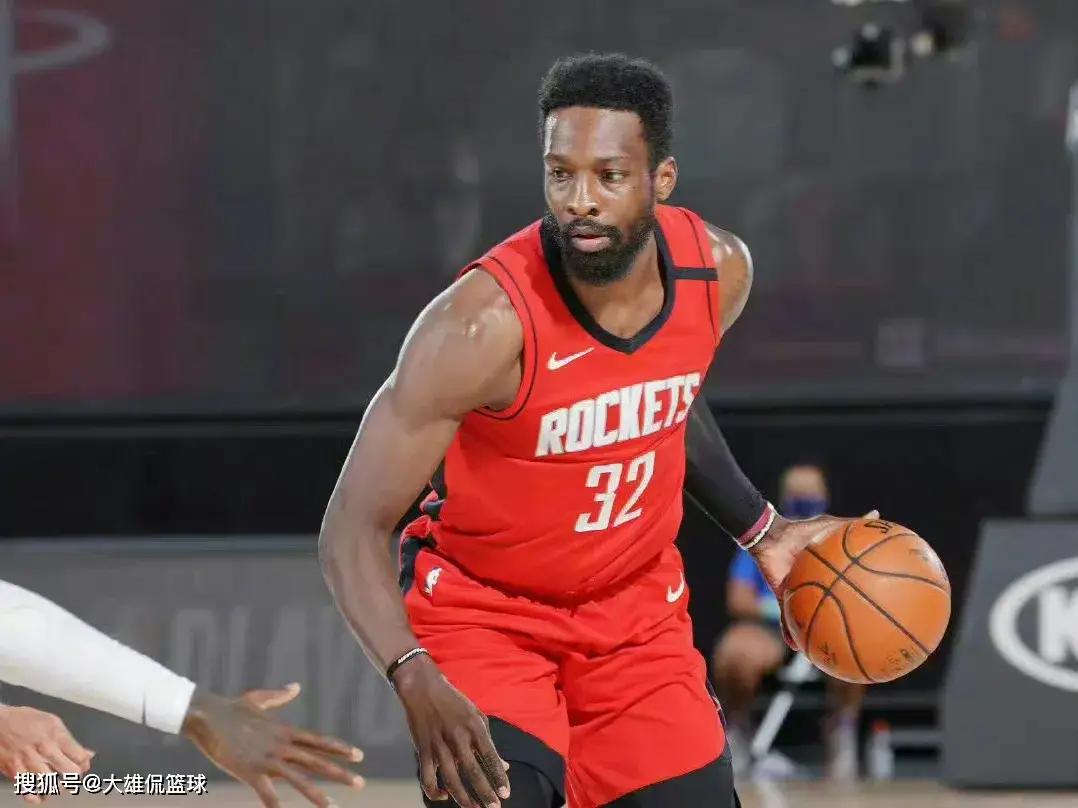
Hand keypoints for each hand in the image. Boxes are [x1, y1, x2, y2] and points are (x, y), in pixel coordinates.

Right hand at [0, 705, 93, 804]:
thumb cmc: (26, 720)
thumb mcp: (53, 723)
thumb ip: (70, 740)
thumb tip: (88, 753)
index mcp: (56, 735)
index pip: (79, 755)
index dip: (85, 763)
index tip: (84, 764)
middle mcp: (44, 748)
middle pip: (69, 770)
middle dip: (74, 776)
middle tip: (73, 777)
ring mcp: (29, 760)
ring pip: (49, 781)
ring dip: (57, 787)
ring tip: (59, 786)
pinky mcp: (14, 770)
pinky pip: (26, 788)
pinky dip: (34, 796)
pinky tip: (40, 797)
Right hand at [181, 683, 363, 807]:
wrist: (207, 715)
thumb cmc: (231, 707)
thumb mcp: (260, 698)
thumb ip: (280, 695)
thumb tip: (295, 686)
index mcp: (285, 731)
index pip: (319, 741)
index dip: (339, 749)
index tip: (359, 756)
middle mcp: (281, 746)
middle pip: (316, 761)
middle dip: (339, 773)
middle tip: (361, 784)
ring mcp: (267, 759)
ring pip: (298, 779)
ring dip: (317, 794)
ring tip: (334, 807)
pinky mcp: (249, 771)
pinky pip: (266, 793)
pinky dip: (274, 805)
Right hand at [393, 655, 509, 806]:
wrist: (423, 689)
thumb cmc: (454, 702)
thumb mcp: (477, 716)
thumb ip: (489, 742)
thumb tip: (504, 766)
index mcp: (474, 727)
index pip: (490, 756)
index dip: (498, 777)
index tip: (505, 794)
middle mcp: (458, 737)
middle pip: (473, 771)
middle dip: (484, 792)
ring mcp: (439, 745)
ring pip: (451, 779)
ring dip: (463, 798)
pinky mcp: (423, 750)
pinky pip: (427, 778)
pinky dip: (435, 791)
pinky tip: (444, 796)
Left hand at [750, 509, 879, 649]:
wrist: (771, 535)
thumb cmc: (801, 529)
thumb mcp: (830, 527)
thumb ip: (854, 525)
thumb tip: (878, 513)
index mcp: (829, 578)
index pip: (849, 596)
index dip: (861, 609)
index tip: (879, 621)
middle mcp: (815, 589)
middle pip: (830, 614)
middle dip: (840, 631)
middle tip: (855, 647)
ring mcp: (798, 595)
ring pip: (806, 624)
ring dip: (811, 640)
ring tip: (822, 660)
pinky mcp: (781, 596)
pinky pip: (785, 619)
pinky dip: (788, 633)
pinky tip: (794, 647)